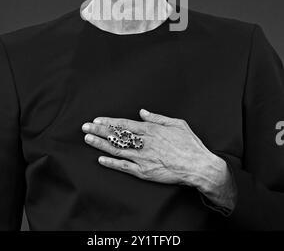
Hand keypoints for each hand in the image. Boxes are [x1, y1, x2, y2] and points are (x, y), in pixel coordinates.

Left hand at [81, 109, 226, 191]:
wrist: (199, 166)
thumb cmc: (190, 144)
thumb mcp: (177, 123)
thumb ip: (158, 118)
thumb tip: (143, 112)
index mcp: (151, 130)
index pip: (124, 125)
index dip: (109, 122)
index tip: (96, 120)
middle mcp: (144, 143)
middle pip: (117, 136)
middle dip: (99, 131)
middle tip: (85, 127)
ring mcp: (143, 158)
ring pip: (117, 150)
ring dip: (101, 144)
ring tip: (88, 140)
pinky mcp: (145, 172)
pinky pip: (125, 167)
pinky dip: (112, 163)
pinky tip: (101, 159)